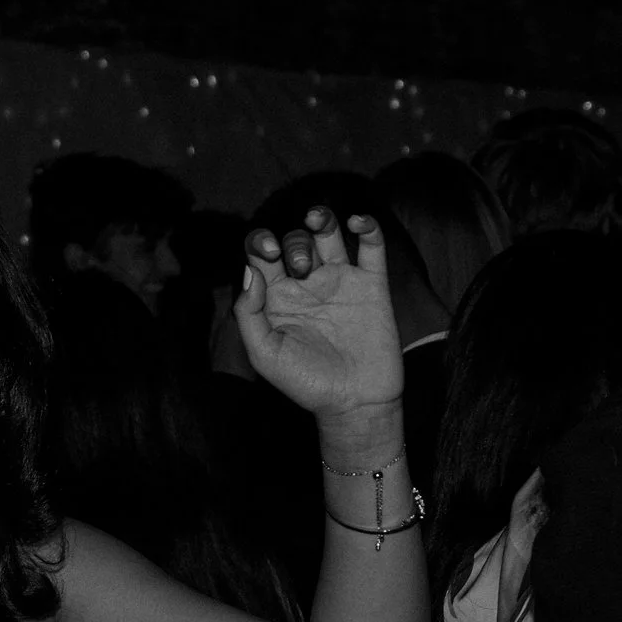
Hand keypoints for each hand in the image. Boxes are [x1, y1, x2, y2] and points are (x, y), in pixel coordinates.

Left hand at [233, 208, 406, 423]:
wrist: (354, 402)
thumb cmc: (305, 383)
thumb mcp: (264, 354)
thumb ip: (249, 313)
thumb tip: (250, 271)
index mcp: (276, 296)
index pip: (261, 255)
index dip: (259, 242)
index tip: (268, 253)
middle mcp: (307, 284)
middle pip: (295, 241)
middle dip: (295, 244)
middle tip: (302, 270)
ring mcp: (340, 281)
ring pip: (329, 234)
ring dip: (322, 219)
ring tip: (317, 219)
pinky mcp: (372, 285)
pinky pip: (372, 246)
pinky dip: (366, 226)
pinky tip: (357, 222)